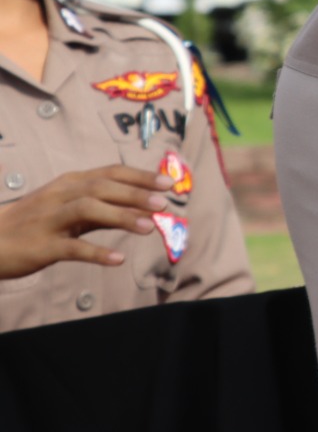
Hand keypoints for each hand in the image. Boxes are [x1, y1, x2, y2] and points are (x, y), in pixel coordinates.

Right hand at [0, 165, 171, 279]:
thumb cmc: (35, 222)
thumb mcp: (68, 207)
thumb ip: (102, 205)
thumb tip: (142, 205)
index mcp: (69, 183)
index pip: (111, 173)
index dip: (140, 176)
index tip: (169, 183)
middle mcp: (60, 196)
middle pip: (102, 187)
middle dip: (136, 193)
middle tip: (165, 203)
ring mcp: (50, 220)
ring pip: (89, 211)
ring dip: (121, 216)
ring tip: (149, 227)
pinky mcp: (42, 246)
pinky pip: (72, 248)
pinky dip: (97, 253)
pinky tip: (118, 259)